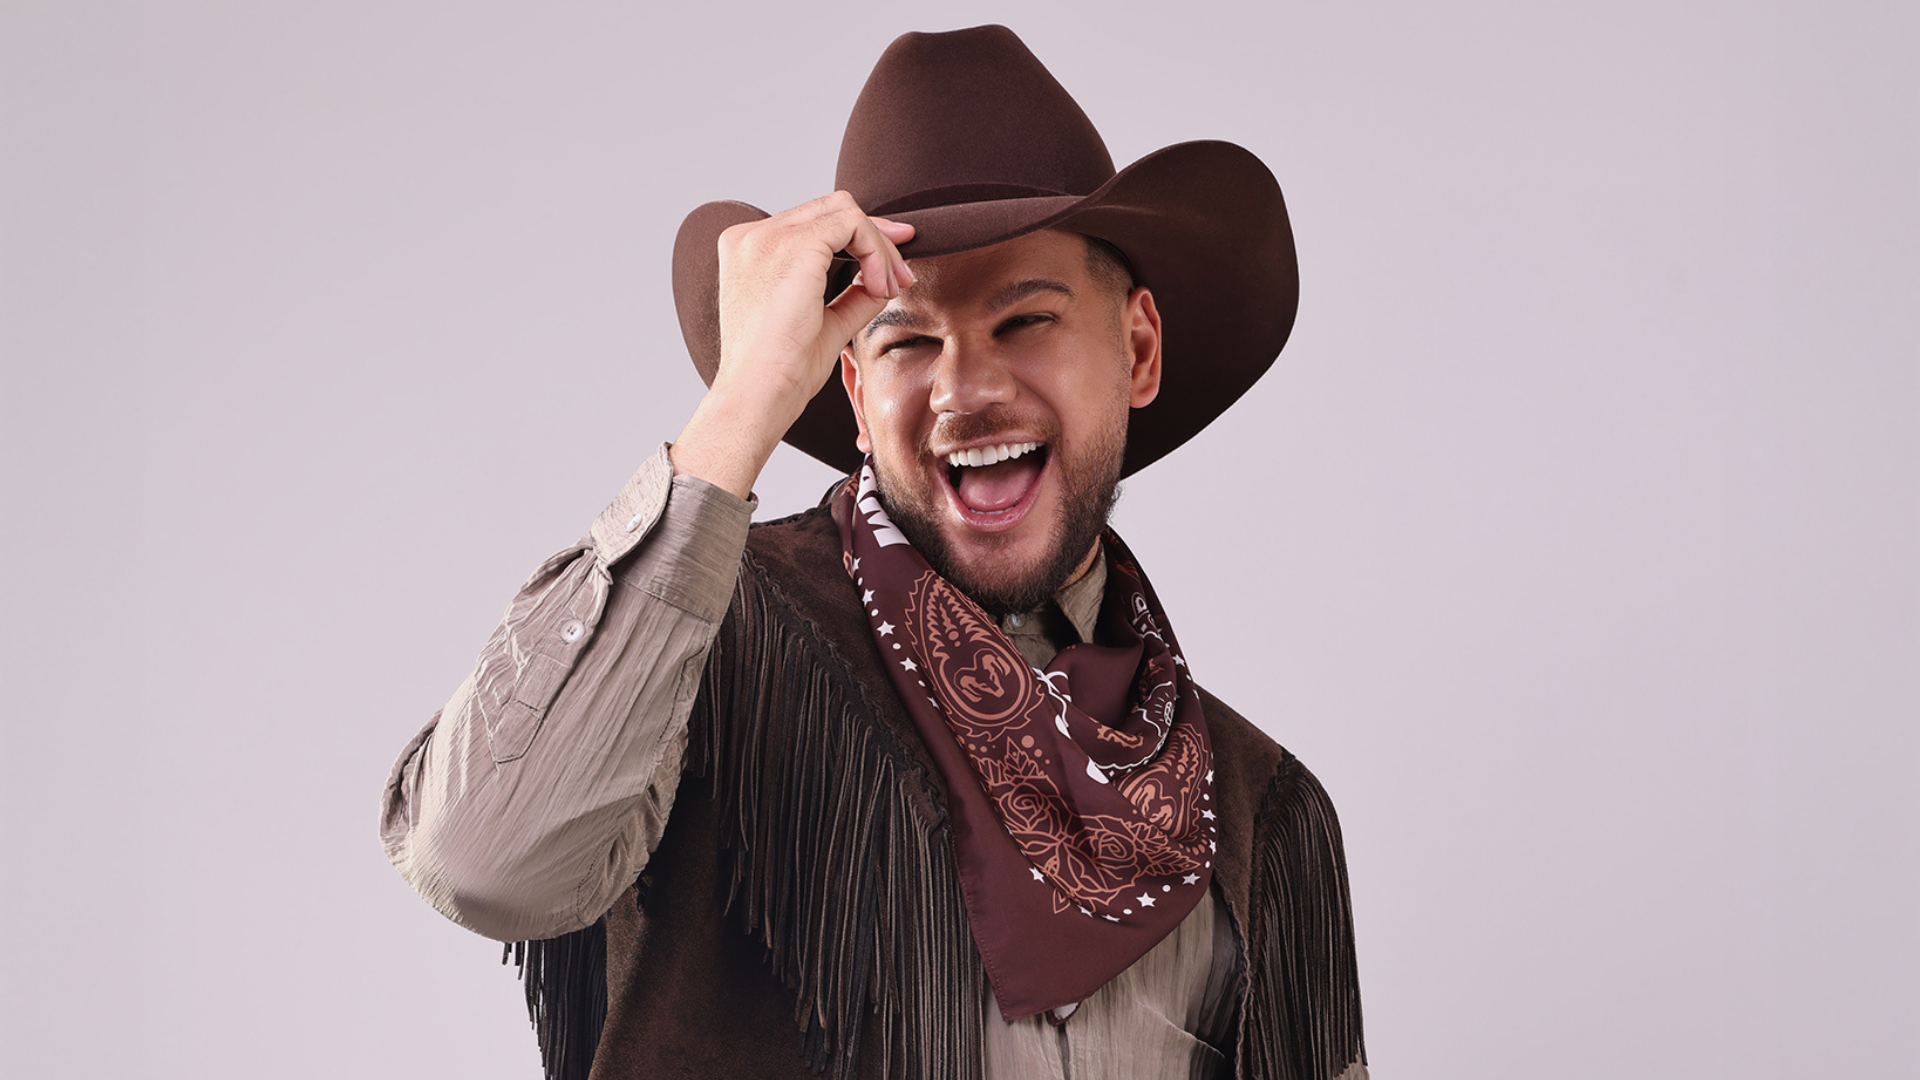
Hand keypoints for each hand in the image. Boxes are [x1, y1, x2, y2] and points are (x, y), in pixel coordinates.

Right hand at [673, 193, 913, 497]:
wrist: (758, 396)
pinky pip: (853, 225)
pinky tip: (879, 288)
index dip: (858, 237)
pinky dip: (877, 252)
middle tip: (903, 273)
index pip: (812, 224)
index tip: (891, 265)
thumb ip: (851, 295)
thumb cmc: (782, 373)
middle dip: (876, 235)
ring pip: (845, 212)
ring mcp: (767, 236)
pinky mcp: (793, 245)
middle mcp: (752, 236)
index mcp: (749, 252)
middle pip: (829, 208)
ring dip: (880, 248)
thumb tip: (885, 278)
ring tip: (890, 289)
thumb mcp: (824, 324)